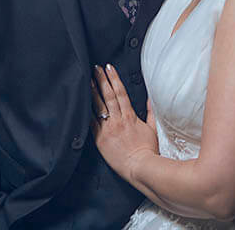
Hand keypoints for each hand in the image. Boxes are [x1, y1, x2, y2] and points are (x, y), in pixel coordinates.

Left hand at [90, 64, 157, 181]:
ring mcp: (108, 128)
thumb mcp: (152, 128)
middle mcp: (118, 119)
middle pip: (108, 95)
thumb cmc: (148, 150)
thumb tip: (150, 99)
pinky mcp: (100, 138)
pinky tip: (82, 103)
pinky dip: (87, 112)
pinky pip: (91, 122)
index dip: (114, 78)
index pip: (121, 92)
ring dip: (93, 91)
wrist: (140, 166)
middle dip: (102, 79)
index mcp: (130, 116)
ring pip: (99, 106)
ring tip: (88, 80)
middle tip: (96, 68)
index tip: (109, 68)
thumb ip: (150, 112)